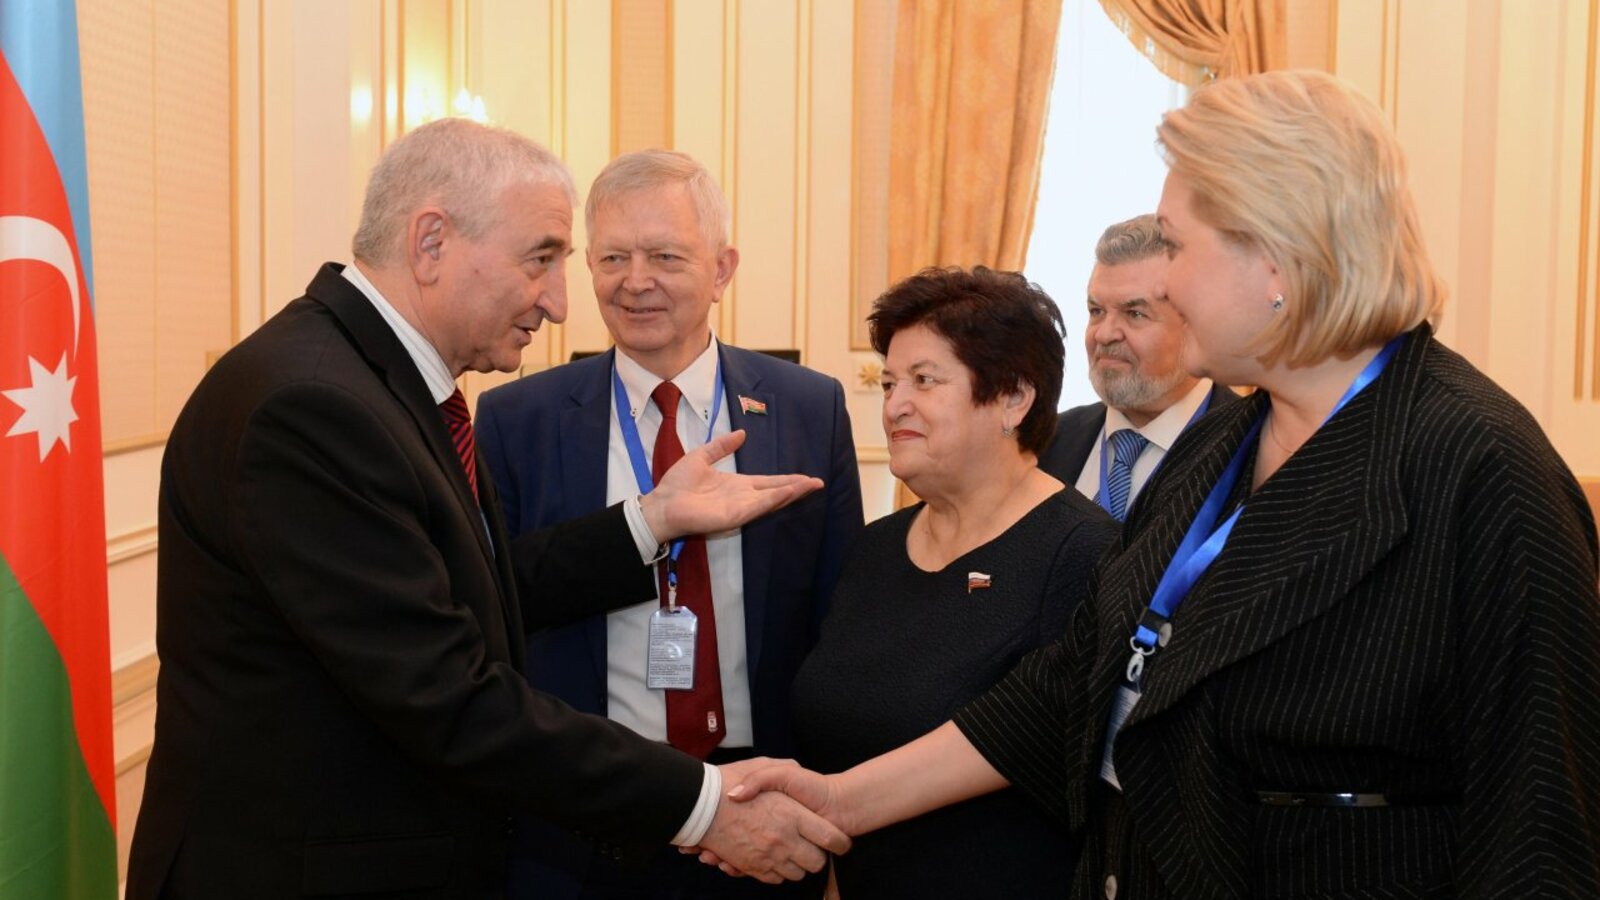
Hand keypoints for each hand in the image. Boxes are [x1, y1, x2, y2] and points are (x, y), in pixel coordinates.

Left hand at [640, 430, 822, 541]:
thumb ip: (722, 446)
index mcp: (738, 485)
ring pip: (772, 499)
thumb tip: (741, 433)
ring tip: (811, 485)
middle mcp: (743, 498)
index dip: (787, 479)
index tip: (806, 476)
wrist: (662, 503)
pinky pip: (758, 506)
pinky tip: (789, 491)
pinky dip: (775, 499)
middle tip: (819, 483)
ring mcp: (741, 508)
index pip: (768, 482)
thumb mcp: (702, 457)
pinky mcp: (734, 516)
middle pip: (776, 492)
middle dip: (797, 487)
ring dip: (792, 492)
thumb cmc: (678, 484)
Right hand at [694, 773, 850, 883]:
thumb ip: (788, 768)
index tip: (840, 841)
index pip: (831, 838)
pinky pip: (775, 879)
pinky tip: (773, 855)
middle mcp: (782, 839)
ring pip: (797, 874)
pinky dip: (778, 871)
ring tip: (791, 848)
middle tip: (813, 844)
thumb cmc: (731, 781)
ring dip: (798, 864)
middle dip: (818, 855)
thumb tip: (800, 773)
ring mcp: (767, 856)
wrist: (699, 803)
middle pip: (817, 862)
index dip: (840, 842)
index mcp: (791, 814)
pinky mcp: (752, 867)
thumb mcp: (764, 766)